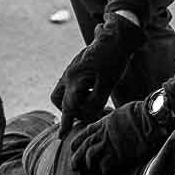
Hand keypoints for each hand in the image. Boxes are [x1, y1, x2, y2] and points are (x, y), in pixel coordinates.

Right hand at [50, 10, 144, 134]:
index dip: (66, 122)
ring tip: (92, 105)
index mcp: (75, 79)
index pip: (68, 106)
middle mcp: (69, 75)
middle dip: (70, 110)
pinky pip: (69, 86)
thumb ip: (96, 101)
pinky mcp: (76, 68)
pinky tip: (93, 93)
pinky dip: (77, 94)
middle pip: (59, 100)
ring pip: (62, 92)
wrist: (115, 37)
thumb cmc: (113, 60)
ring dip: (72, 102)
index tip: (61, 136)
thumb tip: (89, 115)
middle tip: (89, 114)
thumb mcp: (108, 83)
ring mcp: (71, 71)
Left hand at [68, 91, 174, 174]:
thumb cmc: (140, 113)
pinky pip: (104, 166)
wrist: (149, 118)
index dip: (76, 142)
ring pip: (90, 156)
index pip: (84, 134)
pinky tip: (105, 172)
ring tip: (89, 169)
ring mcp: (109, 145)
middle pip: (83, 147)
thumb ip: (113, 120)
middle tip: (74, 166)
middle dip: (76, 158)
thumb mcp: (121, 112)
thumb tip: (114, 122)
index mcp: (103, 123)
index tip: (72, 148)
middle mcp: (102, 134)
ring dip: (88, 164)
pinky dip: (104, 170)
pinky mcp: (118, 155)